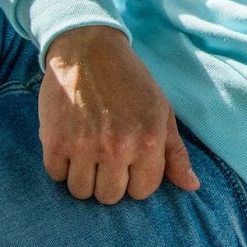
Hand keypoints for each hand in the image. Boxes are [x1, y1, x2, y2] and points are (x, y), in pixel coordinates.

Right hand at [39, 25, 200, 203]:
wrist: (87, 50)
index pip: (142, 192)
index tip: (130, 163)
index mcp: (148, 141)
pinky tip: (70, 145)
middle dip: (109, 181)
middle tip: (106, 157)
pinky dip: (61, 166)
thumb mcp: (161, 110)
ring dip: (84, 177)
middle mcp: (117, 148)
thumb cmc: (130, 80)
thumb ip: (175, 152)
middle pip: (110, 196)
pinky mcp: (54, 141)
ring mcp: (84, 146)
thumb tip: (191, 186)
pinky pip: (56, 176)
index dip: (136, 179)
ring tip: (87, 153)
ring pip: (81, 191)